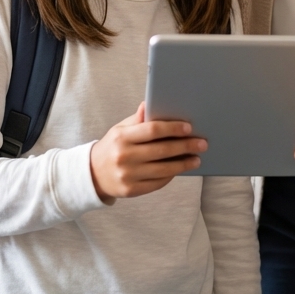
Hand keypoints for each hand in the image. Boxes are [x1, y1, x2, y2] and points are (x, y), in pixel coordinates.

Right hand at [89, 103, 206, 202]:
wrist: (93, 174)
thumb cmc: (113, 146)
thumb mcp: (120, 129)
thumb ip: (138, 119)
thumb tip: (151, 103)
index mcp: (122, 137)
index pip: (152, 130)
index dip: (172, 128)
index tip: (189, 128)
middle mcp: (124, 156)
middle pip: (162, 150)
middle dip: (185, 146)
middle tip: (202, 144)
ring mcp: (127, 175)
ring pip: (163, 170)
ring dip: (183, 164)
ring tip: (196, 159)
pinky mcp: (132, 190)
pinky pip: (158, 182)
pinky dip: (171, 175)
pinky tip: (180, 169)